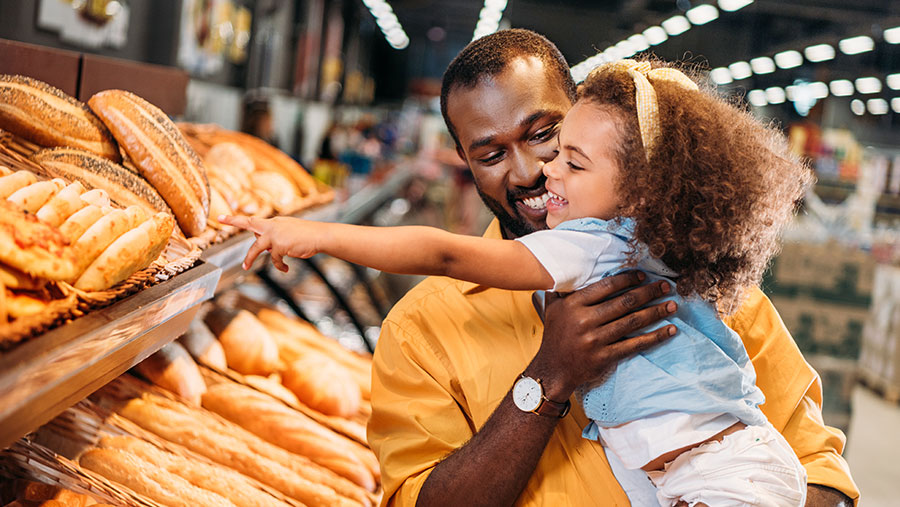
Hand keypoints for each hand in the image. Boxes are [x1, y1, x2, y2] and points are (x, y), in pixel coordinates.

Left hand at [218, 215, 322, 271]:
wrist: (320, 236)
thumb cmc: (307, 235)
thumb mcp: (288, 233)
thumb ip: (274, 237)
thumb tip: (262, 248)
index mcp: (274, 223)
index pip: (253, 221)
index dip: (236, 220)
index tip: (221, 218)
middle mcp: (272, 226)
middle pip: (249, 223)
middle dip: (233, 221)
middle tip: (220, 219)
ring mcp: (275, 235)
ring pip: (256, 248)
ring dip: (249, 258)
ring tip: (245, 267)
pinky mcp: (280, 246)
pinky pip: (275, 259)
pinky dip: (280, 265)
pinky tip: (285, 268)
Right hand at [527, 271, 677, 400]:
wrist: (553, 370)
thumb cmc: (554, 336)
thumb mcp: (551, 308)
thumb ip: (560, 289)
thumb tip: (566, 268)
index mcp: (573, 305)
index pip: (606, 286)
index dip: (627, 279)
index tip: (643, 276)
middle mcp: (584, 320)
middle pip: (624, 302)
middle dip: (648, 292)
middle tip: (666, 286)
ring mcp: (595, 340)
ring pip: (632, 322)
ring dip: (656, 312)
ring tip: (672, 305)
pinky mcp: (605, 357)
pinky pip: (634, 344)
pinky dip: (654, 337)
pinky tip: (669, 330)